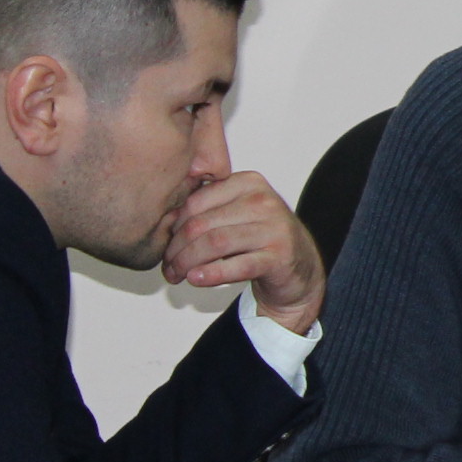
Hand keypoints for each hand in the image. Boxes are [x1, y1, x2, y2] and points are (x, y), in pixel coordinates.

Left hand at [166, 172, 322, 331]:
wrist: (299, 266)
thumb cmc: (259, 240)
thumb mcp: (235, 216)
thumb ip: (205, 212)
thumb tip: (162, 227)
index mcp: (249, 183)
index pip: (196, 201)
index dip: (173, 227)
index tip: (166, 245)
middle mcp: (264, 201)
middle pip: (201, 224)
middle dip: (176, 250)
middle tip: (168, 267)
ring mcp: (274, 228)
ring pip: (214, 243)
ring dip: (187, 263)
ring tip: (178, 276)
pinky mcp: (280, 256)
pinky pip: (238, 265)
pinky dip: (211, 274)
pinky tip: (196, 279)